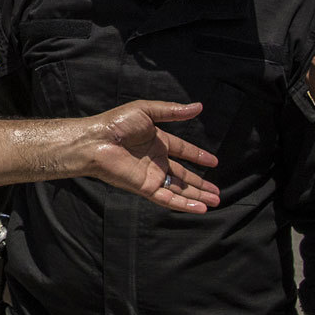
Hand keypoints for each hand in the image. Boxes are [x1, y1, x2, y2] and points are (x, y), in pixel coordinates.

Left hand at [75, 101, 220, 211]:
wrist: (95, 140)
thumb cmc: (117, 123)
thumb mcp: (147, 111)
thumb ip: (173, 111)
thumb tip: (198, 106)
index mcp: (157, 142)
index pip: (183, 150)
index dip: (198, 156)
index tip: (214, 161)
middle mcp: (156, 160)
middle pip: (183, 175)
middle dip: (201, 183)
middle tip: (218, 191)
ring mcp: (151, 175)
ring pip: (179, 189)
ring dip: (197, 196)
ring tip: (216, 201)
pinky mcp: (145, 187)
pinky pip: (168, 198)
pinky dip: (184, 204)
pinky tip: (200, 209)